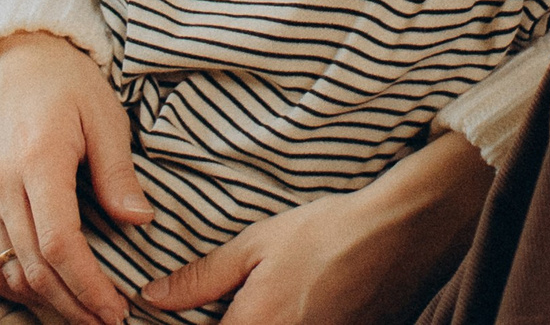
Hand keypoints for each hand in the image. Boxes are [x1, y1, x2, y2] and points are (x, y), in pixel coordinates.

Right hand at [0, 31, 154, 324]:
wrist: (9, 57)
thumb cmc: (64, 81)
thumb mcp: (102, 115)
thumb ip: (117, 172)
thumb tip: (139, 221)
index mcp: (38, 161)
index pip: (58, 245)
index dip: (88, 286)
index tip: (116, 307)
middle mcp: (1, 186)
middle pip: (32, 268)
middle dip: (72, 305)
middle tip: (108, 320)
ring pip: (6, 272)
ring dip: (44, 302)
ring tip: (82, 314)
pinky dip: (11, 286)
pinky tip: (42, 294)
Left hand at [140, 130, 490, 324]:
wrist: (395, 237)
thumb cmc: (325, 234)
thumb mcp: (256, 244)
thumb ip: (202, 277)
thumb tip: (153, 296)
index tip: (172, 314)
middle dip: (222, 323)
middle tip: (222, 304)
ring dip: (250, 322)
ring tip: (255, 303)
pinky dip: (276, 323)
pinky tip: (281, 308)